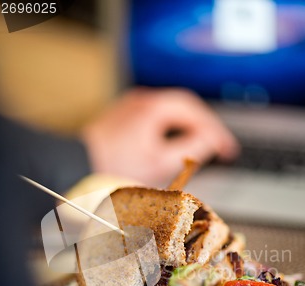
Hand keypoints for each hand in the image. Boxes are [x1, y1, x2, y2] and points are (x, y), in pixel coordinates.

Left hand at [81, 87, 238, 185]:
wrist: (77, 166)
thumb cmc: (113, 166)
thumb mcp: (160, 162)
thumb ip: (191, 149)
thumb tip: (211, 142)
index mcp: (153, 107)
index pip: (195, 112)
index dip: (215, 130)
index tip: (227, 148)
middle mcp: (142, 100)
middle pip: (184, 108)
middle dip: (203, 127)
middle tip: (218, 147)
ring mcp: (131, 106)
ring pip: (169, 112)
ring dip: (187, 128)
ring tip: (200, 147)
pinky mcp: (124, 117)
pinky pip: (155, 117)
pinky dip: (170, 130)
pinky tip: (174, 144)